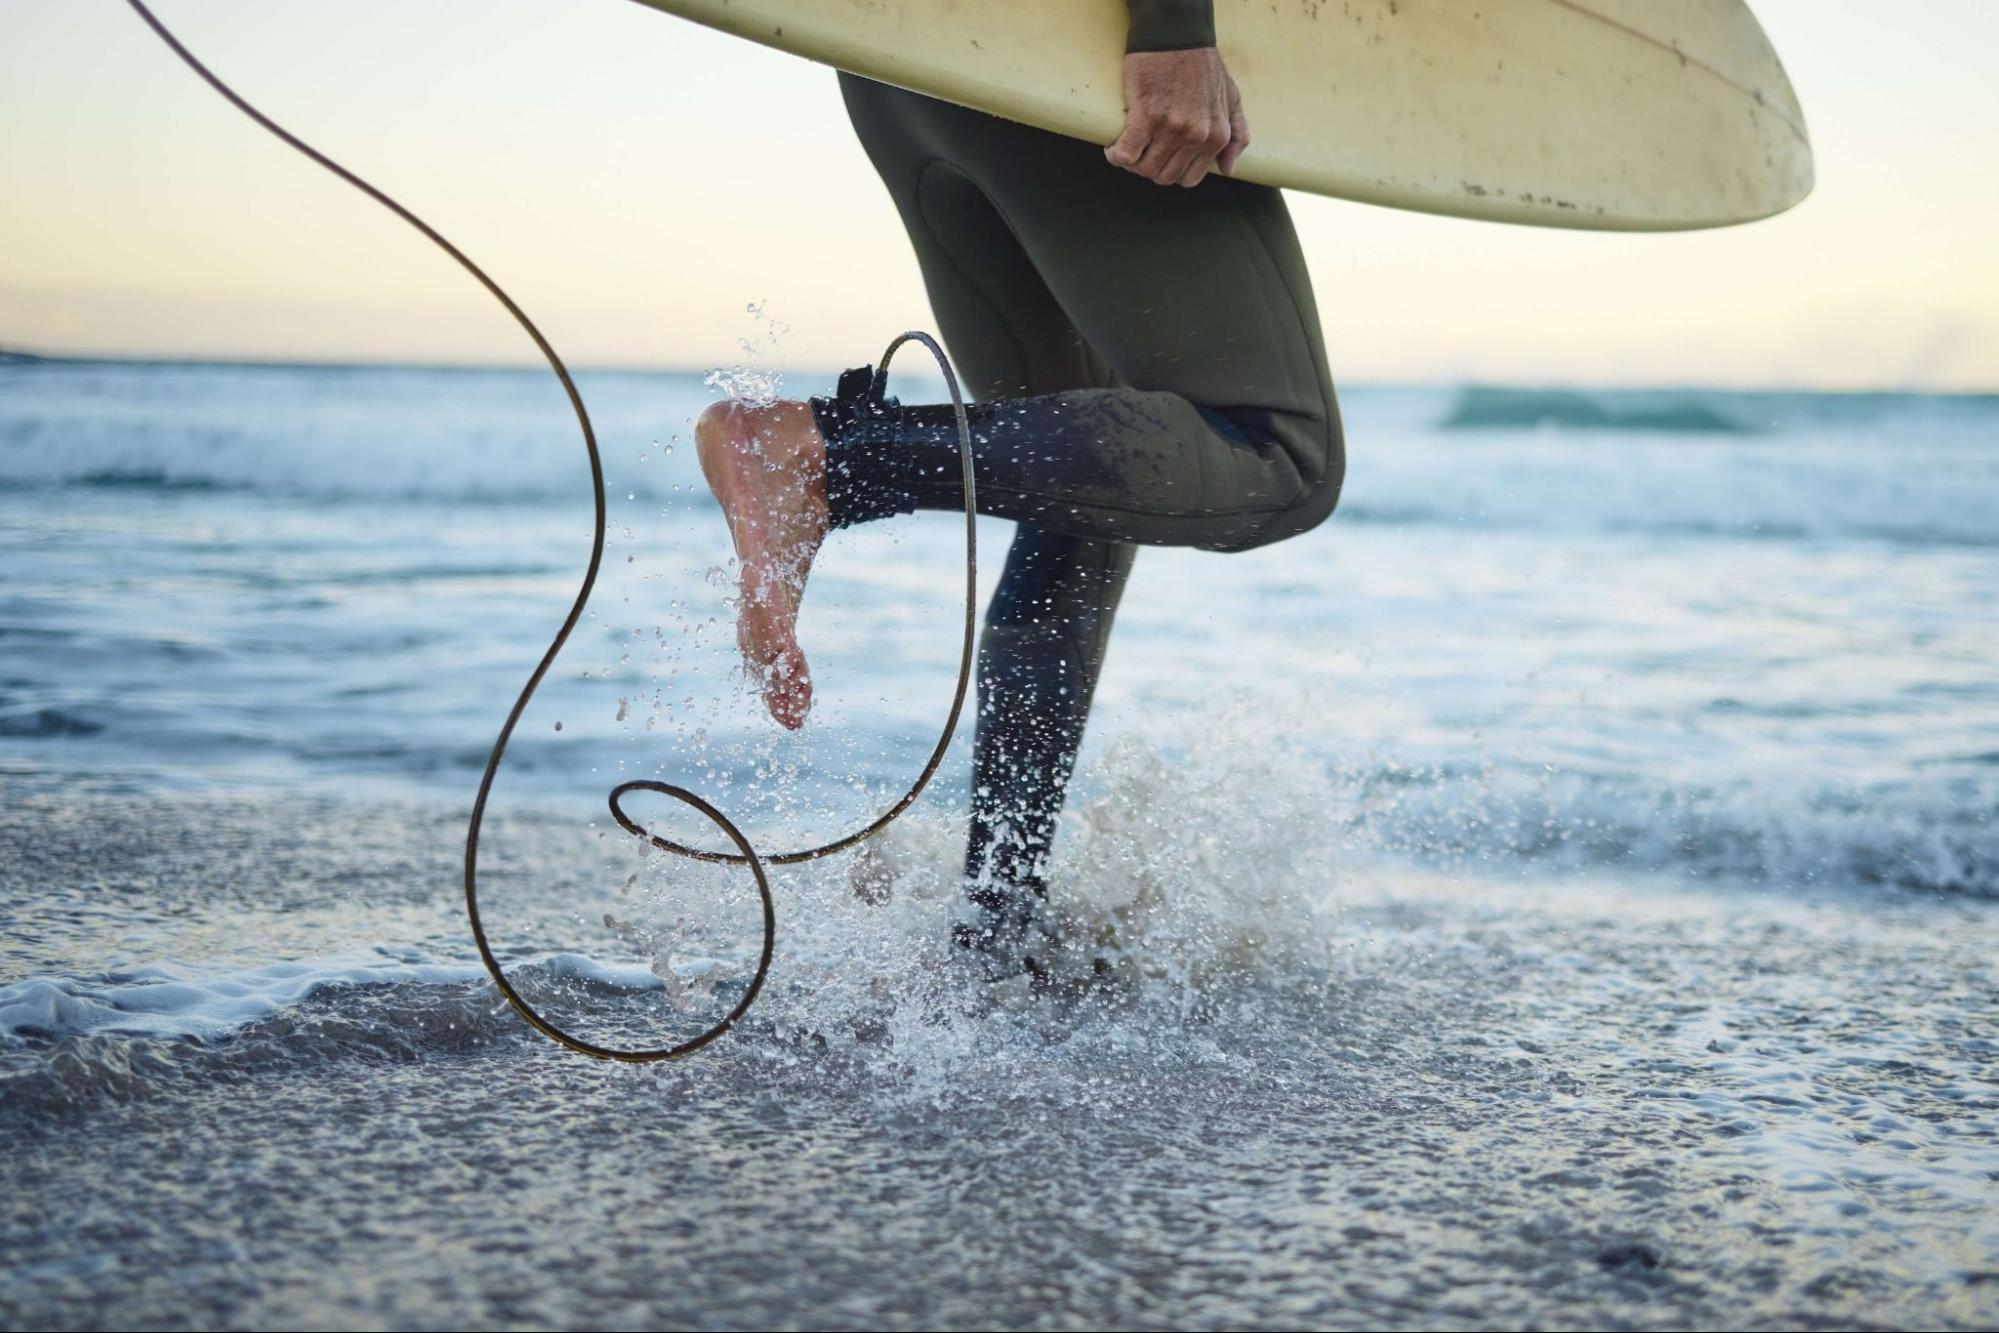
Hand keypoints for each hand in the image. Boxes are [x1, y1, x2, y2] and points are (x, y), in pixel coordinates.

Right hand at [1104, 48, 1249, 186]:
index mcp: (1216, 136)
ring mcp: (1171, 128)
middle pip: (1164, 176)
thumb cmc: (1203, 65)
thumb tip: (1228, 168)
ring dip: (1131, 164)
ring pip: (1144, 169)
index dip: (1171, 171)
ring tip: (1127, 148)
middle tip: (1141, 153)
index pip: (1189, 178)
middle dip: (1149, 169)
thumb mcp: (1232, 98)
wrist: (1178, 35)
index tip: (1160, 158)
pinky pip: (1126, 154)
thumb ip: (1237, 135)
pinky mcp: (1146, 116)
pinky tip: (1113, 148)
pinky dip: (1116, 155)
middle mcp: (1196, 136)